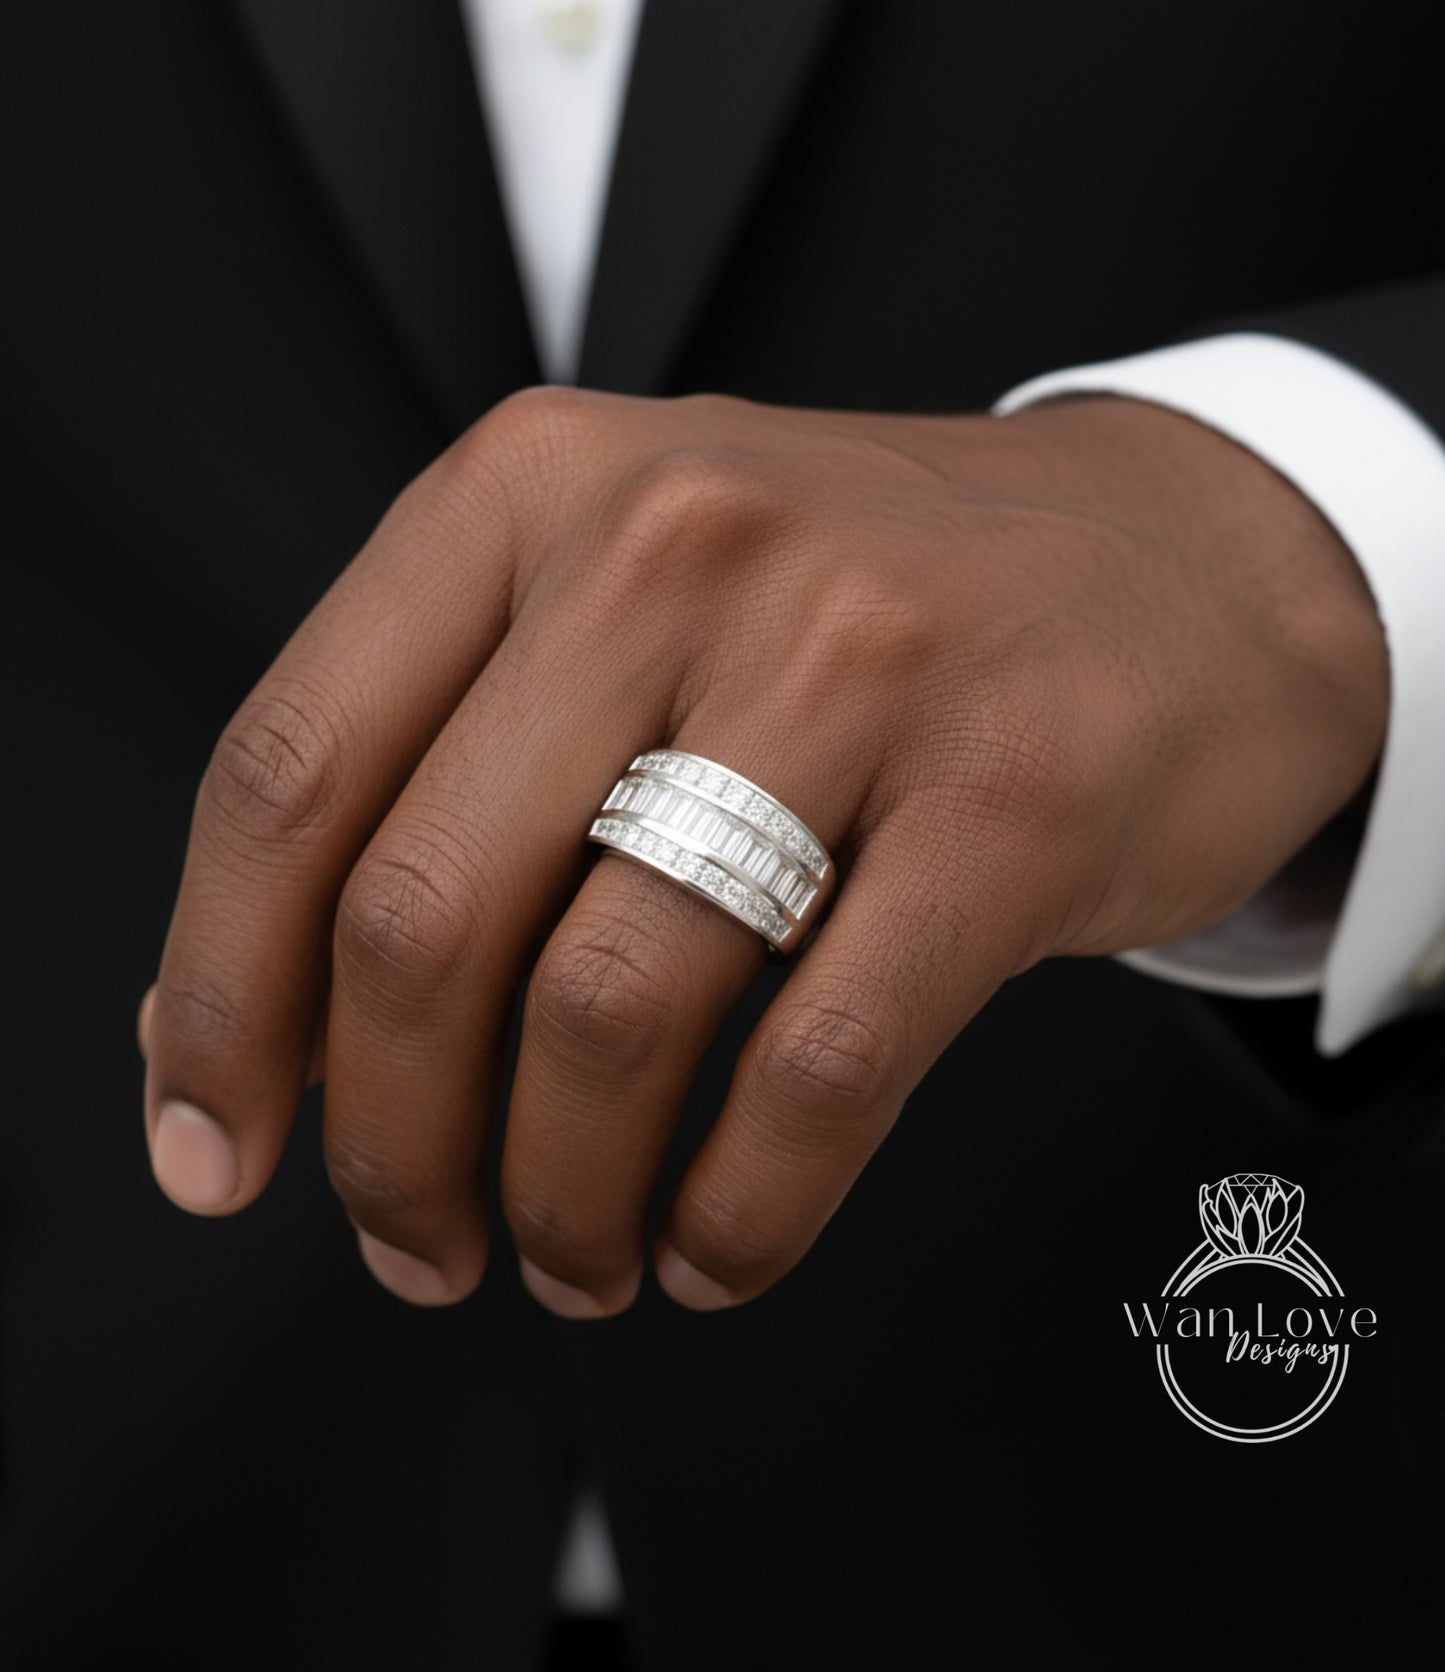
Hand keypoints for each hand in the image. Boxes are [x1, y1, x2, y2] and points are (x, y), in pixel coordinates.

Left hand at [139, 388, 1386, 1312]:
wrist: (1180, 562)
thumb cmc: (871, 608)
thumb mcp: (622, 613)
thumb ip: (430, 779)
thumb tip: (224, 1021)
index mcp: (535, 491)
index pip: (292, 771)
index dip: (222, 999)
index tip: (216, 1149)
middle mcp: (676, 546)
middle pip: (425, 916)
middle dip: (388, 1144)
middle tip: (415, 1241)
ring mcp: (856, 663)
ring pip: (609, 1009)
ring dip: (557, 1194)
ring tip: (572, 1255)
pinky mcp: (1008, 799)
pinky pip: (818, 1067)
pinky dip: (741, 1208)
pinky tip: (717, 1244)